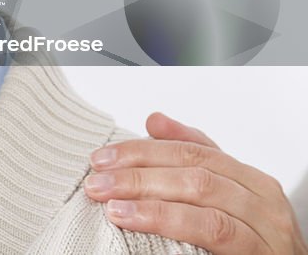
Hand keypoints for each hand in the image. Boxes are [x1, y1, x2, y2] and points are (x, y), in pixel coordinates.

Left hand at [83, 112, 306, 254]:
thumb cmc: (255, 246)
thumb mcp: (226, 200)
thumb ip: (194, 159)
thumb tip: (154, 120)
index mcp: (250, 180)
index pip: (192, 150)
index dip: (143, 150)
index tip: (104, 157)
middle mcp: (262, 199)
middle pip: (193, 170)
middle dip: (139, 171)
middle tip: (98, 178)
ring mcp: (265, 229)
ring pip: (202, 195)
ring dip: (149, 196)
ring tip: (111, 202)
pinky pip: (214, 231)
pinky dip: (170, 221)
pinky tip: (138, 220)